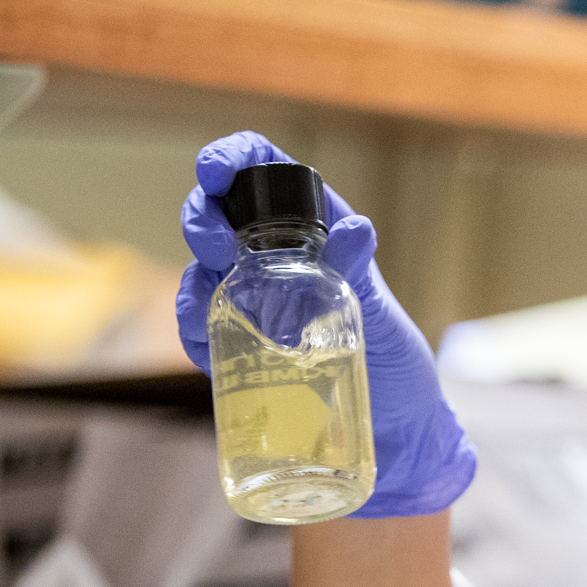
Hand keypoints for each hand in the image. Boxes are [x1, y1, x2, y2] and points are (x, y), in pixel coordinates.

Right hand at [176, 130, 475, 516]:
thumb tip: (355, 229)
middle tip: (218, 250)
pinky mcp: (241, 342)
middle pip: (217, 215)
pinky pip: (199, 325)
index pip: (265, 172)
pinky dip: (191, 329)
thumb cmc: (395, 360)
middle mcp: (277, 256)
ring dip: (192, 279)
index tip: (214, 172)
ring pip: (200, 270)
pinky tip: (204, 345)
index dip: (232, 158)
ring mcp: (254, 298)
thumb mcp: (381, 314)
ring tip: (208, 305)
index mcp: (315, 229)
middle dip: (201, 221)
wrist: (395, 428)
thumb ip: (360, 272)